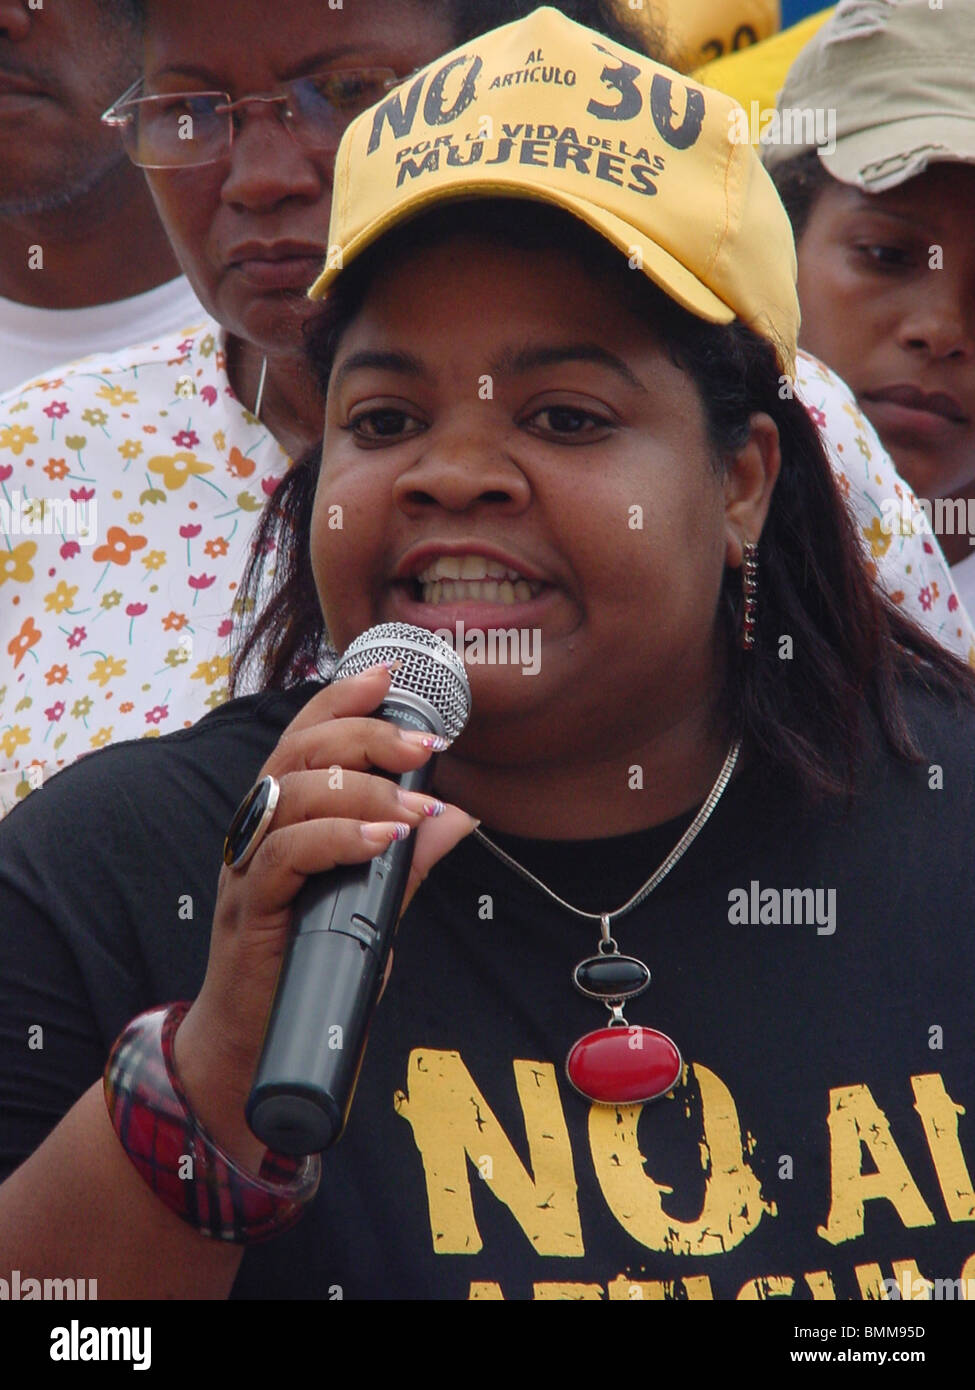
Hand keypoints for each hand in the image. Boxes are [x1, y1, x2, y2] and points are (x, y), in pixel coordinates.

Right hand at [173, 665, 475, 1161]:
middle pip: (298, 751)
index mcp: (282, 817)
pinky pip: (285, 854)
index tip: (390, 674)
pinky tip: (380, 840)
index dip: (342, 698)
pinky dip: (337, 838)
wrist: (256, 1049)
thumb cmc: (310, 970)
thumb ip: (407, 862)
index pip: (304, 736)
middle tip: (425, 748)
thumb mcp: (372, 909)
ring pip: (291, 793)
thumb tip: (457, 815)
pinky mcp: (248, 908)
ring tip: (413, 806)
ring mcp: (246, 868)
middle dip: (365, 735)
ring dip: (362, 789)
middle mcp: (257, 830)